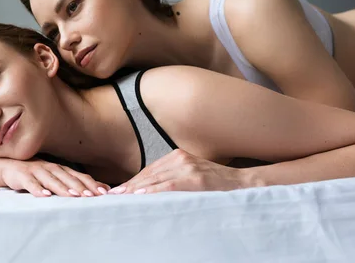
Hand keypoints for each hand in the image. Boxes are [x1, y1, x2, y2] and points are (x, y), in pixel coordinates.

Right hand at [0, 159, 109, 196]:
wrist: (8, 167)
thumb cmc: (36, 175)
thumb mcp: (56, 178)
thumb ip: (76, 183)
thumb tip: (103, 189)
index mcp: (60, 169)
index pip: (79, 176)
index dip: (90, 184)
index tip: (102, 194)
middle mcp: (50, 168)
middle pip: (67, 178)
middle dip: (80, 187)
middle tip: (91, 196)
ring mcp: (37, 171)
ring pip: (51, 181)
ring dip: (62, 188)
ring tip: (73, 196)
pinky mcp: (22, 176)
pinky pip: (31, 183)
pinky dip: (37, 189)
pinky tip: (44, 196)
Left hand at [109, 149, 252, 193]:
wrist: (244, 184)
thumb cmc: (216, 185)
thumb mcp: (191, 177)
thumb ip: (172, 180)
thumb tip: (148, 192)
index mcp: (177, 156)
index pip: (148, 171)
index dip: (131, 182)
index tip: (115, 192)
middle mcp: (179, 158)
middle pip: (148, 175)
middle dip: (128, 187)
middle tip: (110, 196)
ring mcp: (187, 166)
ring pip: (155, 179)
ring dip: (135, 190)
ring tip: (119, 198)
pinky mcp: (195, 178)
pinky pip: (169, 185)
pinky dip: (154, 191)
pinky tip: (141, 196)